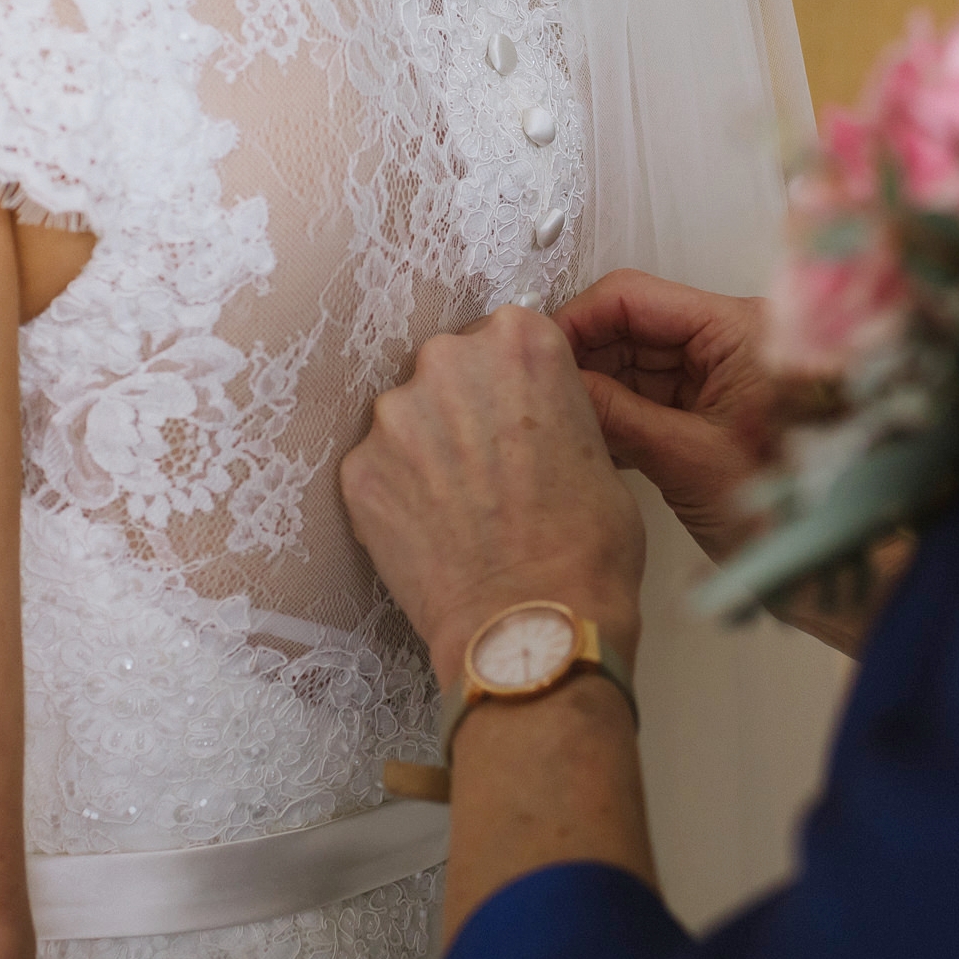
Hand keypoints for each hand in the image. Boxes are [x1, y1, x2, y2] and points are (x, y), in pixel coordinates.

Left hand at [340, 305, 645, 678]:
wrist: (534, 624)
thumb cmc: (587, 545)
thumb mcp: (600, 449)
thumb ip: (554, 409)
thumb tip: (530, 423)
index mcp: (521, 342)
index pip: (504, 334)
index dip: (512, 381)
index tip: (517, 415)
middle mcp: (449, 361)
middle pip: (449, 368)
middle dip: (464, 408)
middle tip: (488, 466)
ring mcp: (395, 416)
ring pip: (408, 418)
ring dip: (427, 451)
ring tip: (458, 509)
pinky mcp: (359, 470)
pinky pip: (378, 469)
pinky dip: (398, 495)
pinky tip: (430, 533)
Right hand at [555, 270, 775, 563]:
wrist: (825, 562)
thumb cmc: (787, 512)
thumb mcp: (686, 459)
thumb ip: (615, 415)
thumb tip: (554, 385)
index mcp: (739, 329)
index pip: (634, 296)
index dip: (577, 320)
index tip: (537, 355)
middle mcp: (731, 339)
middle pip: (632, 324)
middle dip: (584, 357)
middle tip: (538, 393)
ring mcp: (721, 374)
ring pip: (636, 362)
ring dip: (598, 389)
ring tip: (559, 421)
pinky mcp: (712, 408)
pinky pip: (651, 394)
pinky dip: (619, 413)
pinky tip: (591, 439)